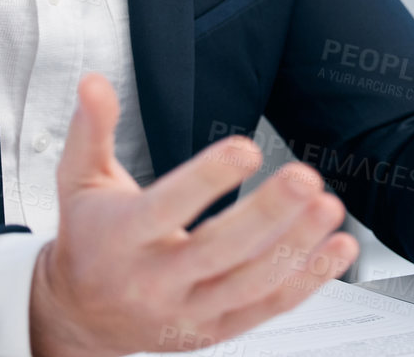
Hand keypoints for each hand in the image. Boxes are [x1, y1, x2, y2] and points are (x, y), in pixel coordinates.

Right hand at [29, 73, 360, 356]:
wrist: (77, 317)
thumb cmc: (88, 240)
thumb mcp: (79, 181)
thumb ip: (91, 130)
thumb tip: (94, 83)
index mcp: (122, 237)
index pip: (166, 208)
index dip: (207, 179)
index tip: (245, 147)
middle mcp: (154, 280)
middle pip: (217, 250)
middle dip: (267, 213)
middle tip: (305, 177)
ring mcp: (186, 311)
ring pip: (249, 284)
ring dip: (296, 247)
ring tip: (329, 207)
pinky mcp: (213, 330)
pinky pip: (266, 308)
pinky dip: (307, 281)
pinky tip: (337, 249)